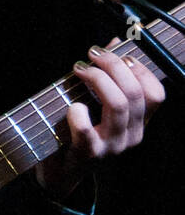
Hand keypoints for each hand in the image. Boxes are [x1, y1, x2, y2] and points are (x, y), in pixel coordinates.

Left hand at [34, 39, 165, 197]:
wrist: (58, 173)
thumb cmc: (75, 132)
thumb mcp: (94, 104)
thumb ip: (107, 76)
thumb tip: (115, 41)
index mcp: (138, 123)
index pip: (156, 94)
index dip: (141, 70)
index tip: (119, 54)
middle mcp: (131, 135)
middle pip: (135, 93)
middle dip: (113, 65)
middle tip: (92, 54)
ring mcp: (112, 147)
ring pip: (118, 105)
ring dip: (98, 80)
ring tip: (80, 69)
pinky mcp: (89, 155)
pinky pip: (88, 130)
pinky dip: (79, 113)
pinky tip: (72, 105)